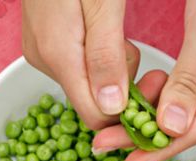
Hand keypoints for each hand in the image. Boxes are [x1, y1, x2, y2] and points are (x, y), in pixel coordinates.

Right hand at [21, 0, 138, 129]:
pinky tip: (103, 31)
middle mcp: (45, 61)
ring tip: (118, 33)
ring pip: (87, 82)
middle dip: (122, 84)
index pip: (94, 114)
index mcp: (59, 56)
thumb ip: (106, 56)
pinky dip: (98, 56)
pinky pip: (78, 65)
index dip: (127, 113)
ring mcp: (42, 52)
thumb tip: (111, 107)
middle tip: (136, 48)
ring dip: (112, 67)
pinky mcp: (45, 44)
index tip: (153, 88)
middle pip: (92, 100)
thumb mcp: (103, 4)